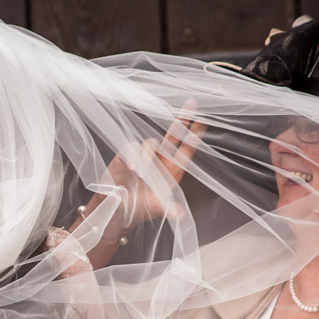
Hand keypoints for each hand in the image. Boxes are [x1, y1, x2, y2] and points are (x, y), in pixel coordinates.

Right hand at [86, 100, 205, 230]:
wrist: (115, 209)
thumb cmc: (138, 209)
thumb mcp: (155, 208)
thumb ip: (168, 208)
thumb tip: (181, 215)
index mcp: (171, 172)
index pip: (186, 150)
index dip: (194, 135)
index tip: (203, 120)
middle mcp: (160, 161)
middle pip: (173, 135)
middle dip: (182, 119)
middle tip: (191, 103)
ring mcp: (144, 156)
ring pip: (151, 144)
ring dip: (147, 157)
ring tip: (140, 175)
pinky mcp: (128, 155)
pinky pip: (134, 148)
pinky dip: (135, 157)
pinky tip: (133, 170)